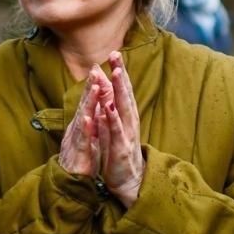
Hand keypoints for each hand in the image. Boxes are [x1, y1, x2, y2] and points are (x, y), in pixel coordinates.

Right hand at [57, 76, 100, 176]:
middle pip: (83, 105)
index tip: (100, 69)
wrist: (69, 184)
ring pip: (82, 118)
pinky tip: (88, 118)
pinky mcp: (77, 154)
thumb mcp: (86, 138)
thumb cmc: (79, 161)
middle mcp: (75, 130)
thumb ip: (89, 123)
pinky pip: (81, 140)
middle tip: (96, 69)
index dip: (93, 86)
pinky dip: (85, 128)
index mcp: (80, 126)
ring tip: (95, 87)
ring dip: (88, 102)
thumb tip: (93, 108)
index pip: (87, 103)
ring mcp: (75, 140)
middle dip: (90, 87)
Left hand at [92, 53, 144, 207]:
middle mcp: (130, 121)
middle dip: (120, 73)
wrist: (128, 182)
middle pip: (125, 93)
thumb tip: (104, 88)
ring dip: (119, 90)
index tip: (115, 52)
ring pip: (123, 108)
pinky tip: (108, 107)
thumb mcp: (113, 127)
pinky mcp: (121, 148)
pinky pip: (116, 131)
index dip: (120, 71)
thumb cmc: (120, 152)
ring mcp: (127, 134)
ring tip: (114, 73)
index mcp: (126, 116)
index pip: (123, 90)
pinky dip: (112, 119)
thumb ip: (109, 108)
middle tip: (116, 54)